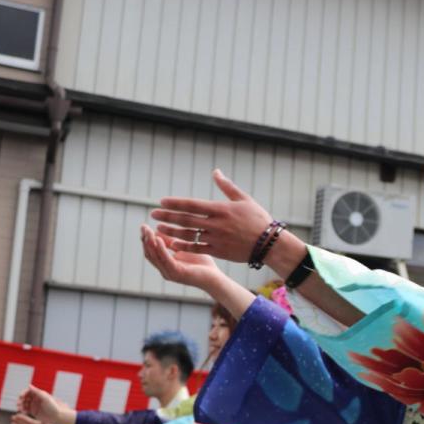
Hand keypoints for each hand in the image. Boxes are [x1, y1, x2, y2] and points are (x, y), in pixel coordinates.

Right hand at [16, 385, 67, 423]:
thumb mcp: (45, 398)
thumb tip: (29, 385)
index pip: (28, 391)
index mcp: (39, 394)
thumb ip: (37, 392)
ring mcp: (34, 405)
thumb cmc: (53, 406)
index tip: (20, 397)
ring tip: (20, 409)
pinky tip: (23, 412)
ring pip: (24, 404)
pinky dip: (23, 410)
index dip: (23, 393)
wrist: (57, 417)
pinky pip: (26, 410)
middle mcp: (36, 399)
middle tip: (18, 404)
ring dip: (20, 405)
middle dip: (20, 400)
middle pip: (25, 398)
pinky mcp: (33, 412)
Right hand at [141, 225, 227, 292]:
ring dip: (150, 243)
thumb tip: (158, 230)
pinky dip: (161, 249)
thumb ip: (172, 242)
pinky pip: (166, 260)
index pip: (151, 251)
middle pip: (150, 254)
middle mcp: (165, 270)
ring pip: (155, 257)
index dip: (146, 239)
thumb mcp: (184, 249)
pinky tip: (158, 239)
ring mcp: (170, 273)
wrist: (216, 278)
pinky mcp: (178, 274)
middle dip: (145, 240)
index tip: (143, 226)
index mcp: (166, 264)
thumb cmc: (202, 264)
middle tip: (143, 227)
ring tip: (147, 231)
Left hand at [149, 170, 273, 263]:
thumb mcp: (244, 199)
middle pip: (186, 219)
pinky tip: (173, 244)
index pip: (192, 204)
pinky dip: (184, 246)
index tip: (161, 202)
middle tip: (153, 214)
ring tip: (159, 228)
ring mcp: (217, 239)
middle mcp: (216, 224)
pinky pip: (197, 248)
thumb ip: (227, 186)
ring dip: (172, 231)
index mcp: (221, 209)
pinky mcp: (219, 251)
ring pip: (189, 234)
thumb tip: (215, 172)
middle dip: (167, 216)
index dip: (175, 203)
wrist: (271, 244)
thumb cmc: (259, 219)